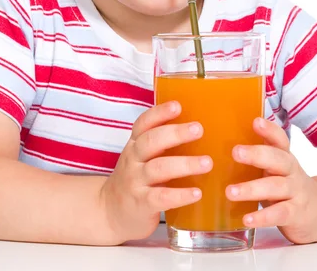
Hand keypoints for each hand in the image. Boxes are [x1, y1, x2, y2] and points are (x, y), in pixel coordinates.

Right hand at [99, 101, 212, 243]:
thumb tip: (197, 126)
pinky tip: (197, 193)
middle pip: (151, 142)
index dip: (159, 113)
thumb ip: (161, 143)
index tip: (177, 105)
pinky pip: (161, 198)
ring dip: (184, 164)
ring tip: (207, 163)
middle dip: (175, 133)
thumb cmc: (134, 178)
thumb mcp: (140, 156)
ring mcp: (135, 182)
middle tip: (198, 129)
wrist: (109, 212)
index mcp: (134, 144)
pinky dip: (180, 195)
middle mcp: (133, 160)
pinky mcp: (141, 204)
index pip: (143, 123)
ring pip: (158, 168)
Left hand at [225, 117, 316, 243]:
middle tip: (235, 152)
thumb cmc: (288, 185)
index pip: (280, 139)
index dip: (269, 130)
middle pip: (277, 159)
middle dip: (257, 154)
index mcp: (284, 157)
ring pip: (276, 187)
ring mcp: (296, 192)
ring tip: (230, 192)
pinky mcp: (296, 214)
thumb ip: (258, 157)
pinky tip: (247, 218)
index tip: (255, 121)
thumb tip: (221, 143)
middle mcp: (292, 171)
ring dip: (252, 189)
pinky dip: (263, 217)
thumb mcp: (277, 168)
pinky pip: (280, 214)